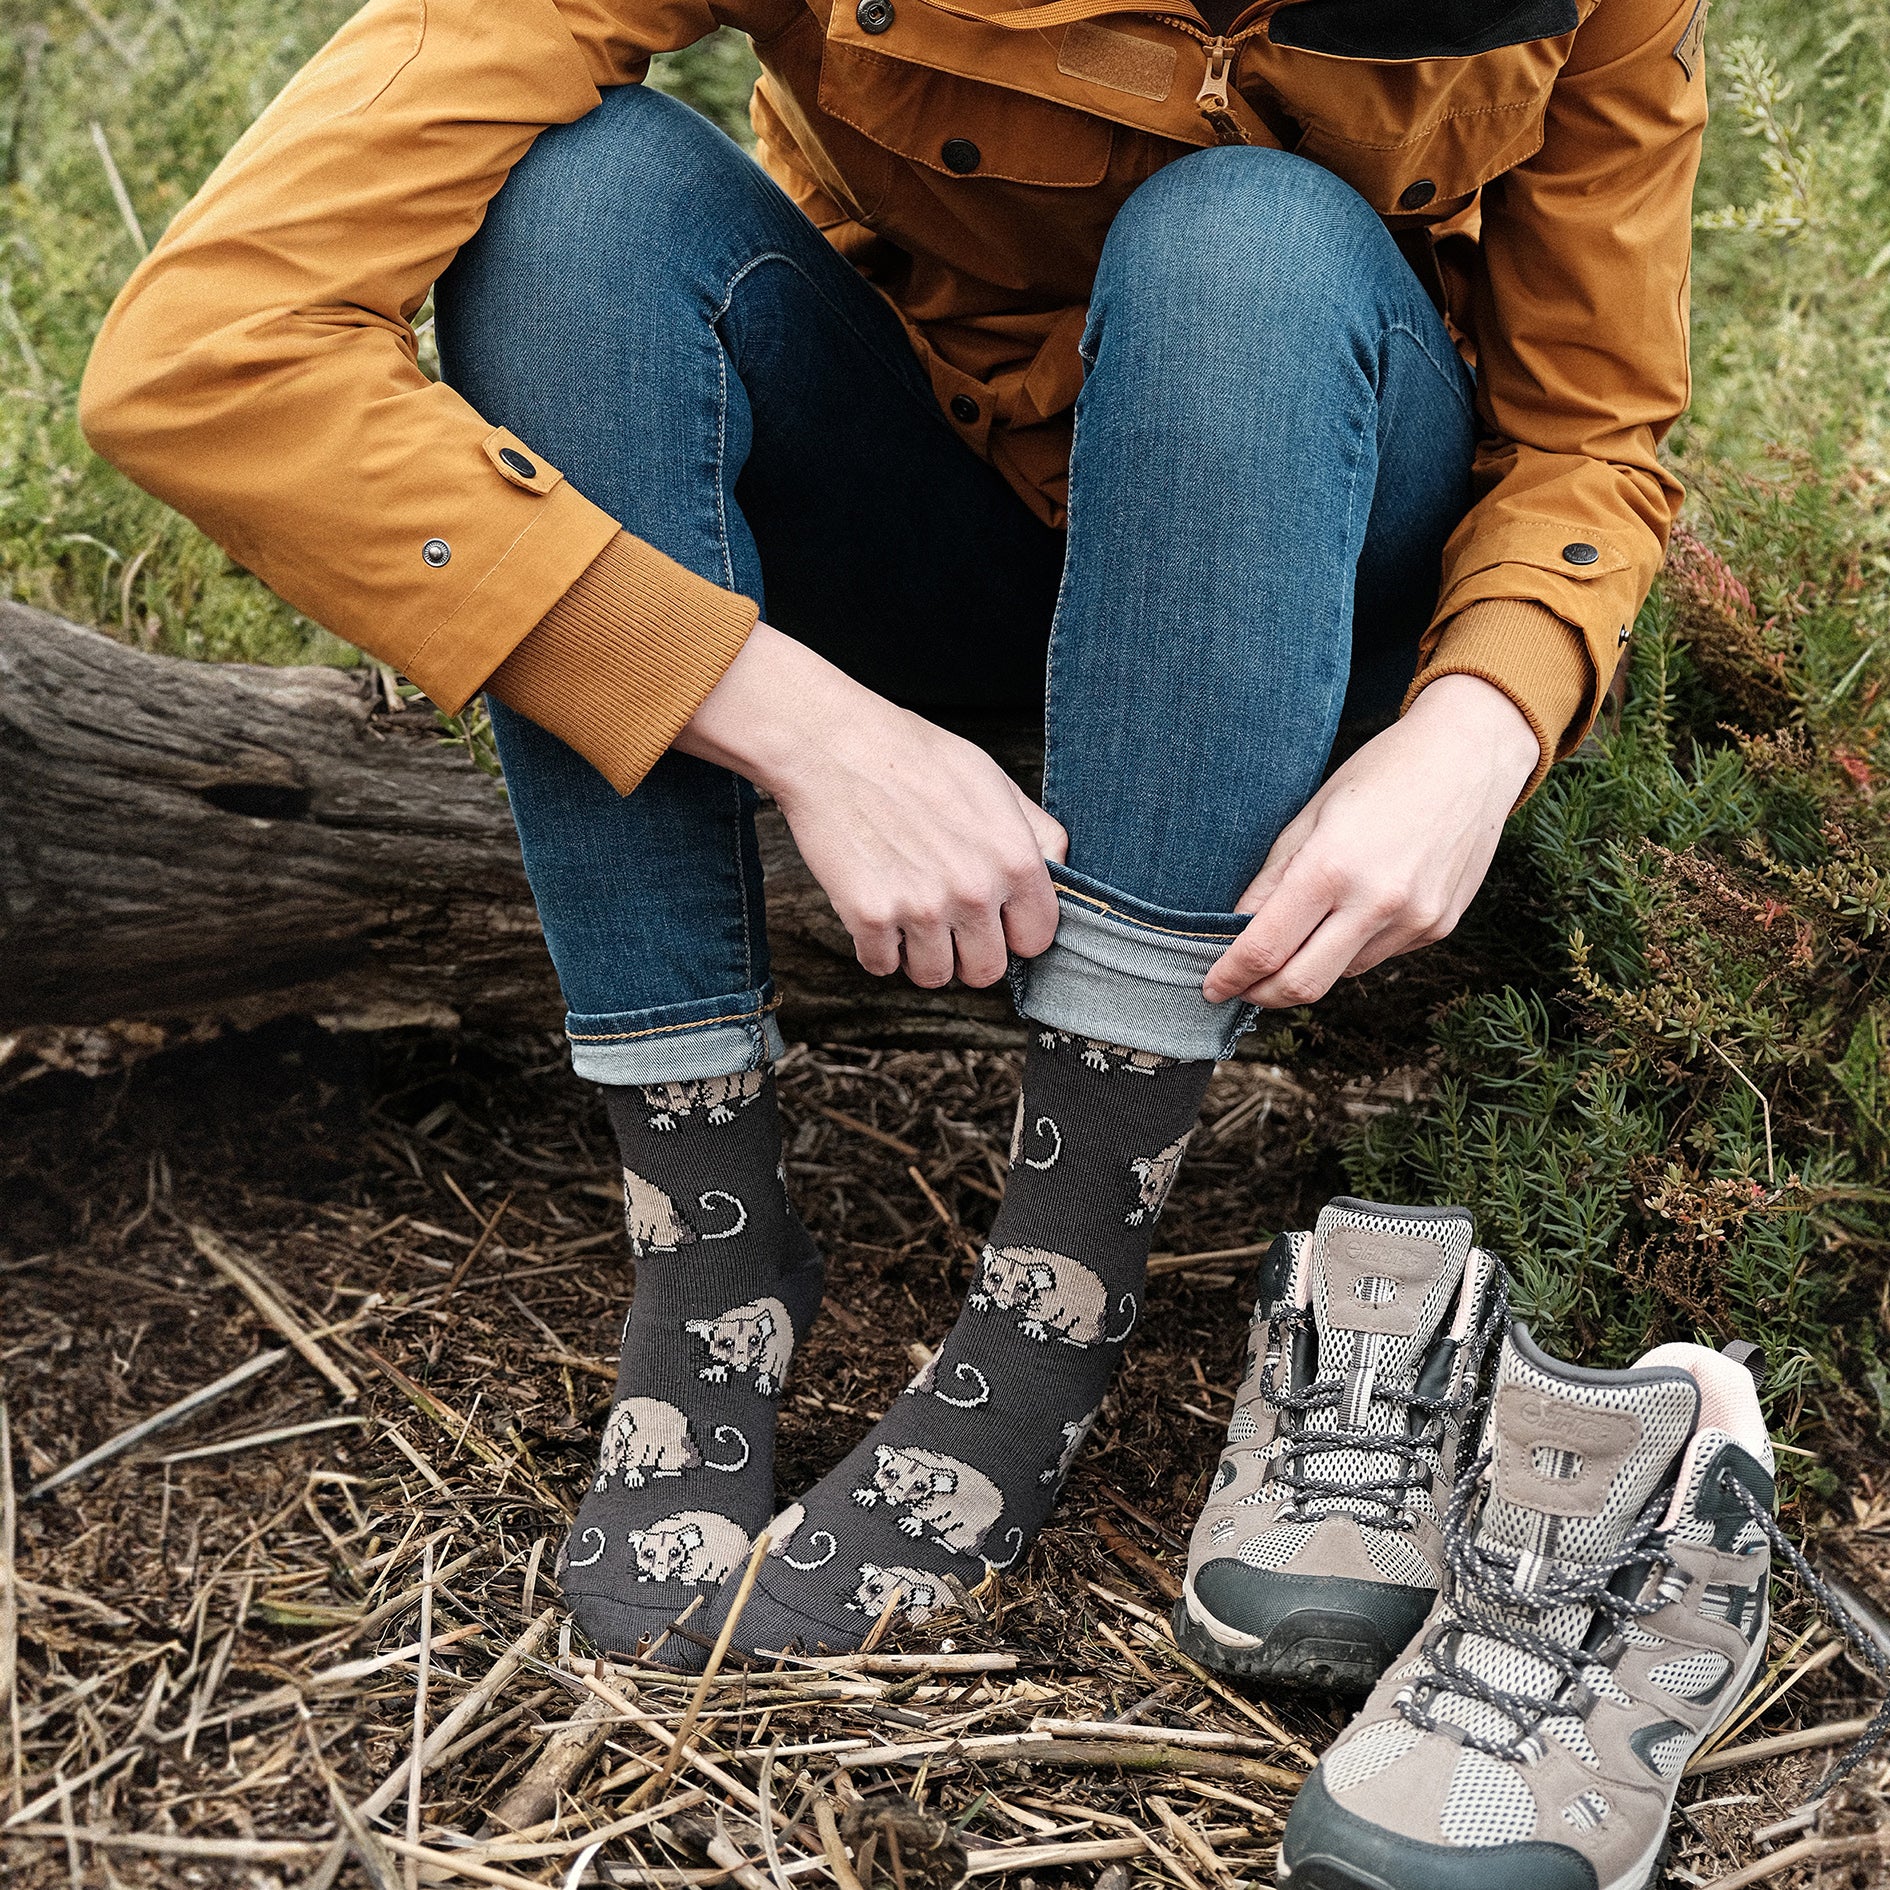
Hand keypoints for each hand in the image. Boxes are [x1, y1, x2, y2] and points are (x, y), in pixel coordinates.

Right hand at [676, 623, 1066, 988]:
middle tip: (946, 922)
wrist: (832, 745)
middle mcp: (974, 891)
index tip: (994, 921)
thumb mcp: (992, 781)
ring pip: (934, 976)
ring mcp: (921, 908)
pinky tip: (874, 910)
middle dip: (967, 952)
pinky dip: (874, 948)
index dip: (1014, 932)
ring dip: (920, 954)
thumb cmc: (910, 756)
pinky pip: (881, 966)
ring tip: (908, 914)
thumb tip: (1059, 870)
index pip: (1037, 939)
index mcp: (1014, 859)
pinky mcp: (870, 917)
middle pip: (987, 971)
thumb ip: (1034, 832)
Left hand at [1202, 674, 1539, 1007]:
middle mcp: (1377, 903)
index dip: (1231, 975)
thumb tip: (1234, 929)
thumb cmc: (1383, 772)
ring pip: (1340, 975)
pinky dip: (1350, 950)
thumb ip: (1271, 879)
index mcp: (1332, 867)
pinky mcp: (1438, 927)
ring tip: (1300, 933)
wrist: (1472, 755)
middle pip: (1302, 984)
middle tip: (1241, 985)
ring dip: (1309, 967)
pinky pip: (1377, 957)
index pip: (1265, 947)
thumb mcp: (1311, 814)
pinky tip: (1352, 911)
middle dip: (1262, 994)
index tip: (1212, 986)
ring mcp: (1414, 921)